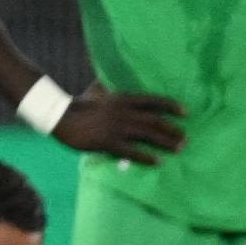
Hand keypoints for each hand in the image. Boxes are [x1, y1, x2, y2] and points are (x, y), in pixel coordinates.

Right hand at [54, 83, 187, 162]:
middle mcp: (124, 112)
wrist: (59, 116)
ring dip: (166, 142)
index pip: (153, 101)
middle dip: (172, 129)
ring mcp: (116, 127)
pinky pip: (132, 151)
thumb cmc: (79, 103)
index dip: (171, 106)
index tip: (186, 112)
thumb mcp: (97, 91)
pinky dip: (147, 157)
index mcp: (123, 98)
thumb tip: (110, 82)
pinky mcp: (108, 142)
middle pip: (155, 121)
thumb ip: (109, 88)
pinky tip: (158, 161)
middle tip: (186, 137)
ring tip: (179, 148)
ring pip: (147, 135)